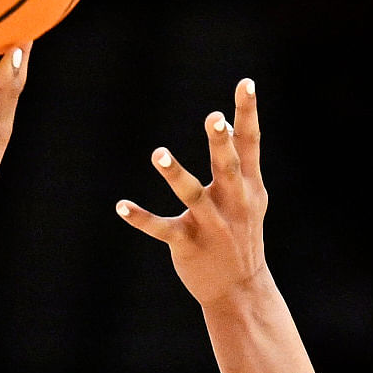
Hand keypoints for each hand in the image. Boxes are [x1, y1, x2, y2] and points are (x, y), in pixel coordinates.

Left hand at [116, 79, 271, 308]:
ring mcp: (211, 224)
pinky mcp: (188, 243)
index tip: (245, 84)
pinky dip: (140, 218)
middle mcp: (233, 203)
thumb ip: (240, 161)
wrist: (239, 288)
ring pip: (192, 196)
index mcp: (250, 187)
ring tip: (158, 153)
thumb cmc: (242, 233)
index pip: (250, 144)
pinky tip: (121, 206)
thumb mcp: (251, 198)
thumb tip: (228, 121)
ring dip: (175, 174)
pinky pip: (161, 228)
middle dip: (221, 143)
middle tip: (214, 118)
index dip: (248, 113)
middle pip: (227, 167)